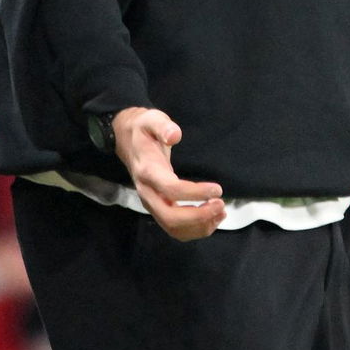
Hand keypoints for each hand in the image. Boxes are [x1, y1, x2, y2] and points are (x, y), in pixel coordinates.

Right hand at [113, 107, 224, 240]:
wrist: (128, 143)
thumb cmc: (144, 131)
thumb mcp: (151, 119)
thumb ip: (163, 126)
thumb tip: (175, 135)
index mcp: (147, 171)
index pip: (171, 189)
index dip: (195, 193)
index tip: (217, 189)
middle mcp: (147, 193)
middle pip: (170, 218)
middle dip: (199, 217)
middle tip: (221, 204)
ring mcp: (151, 204)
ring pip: (173, 228)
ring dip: (199, 226)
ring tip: (221, 212)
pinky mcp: (157, 210)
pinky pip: (175, 229)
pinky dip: (195, 229)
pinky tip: (212, 217)